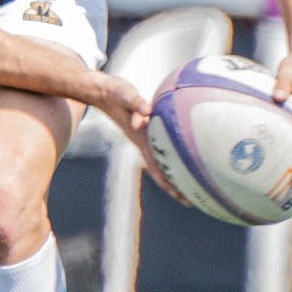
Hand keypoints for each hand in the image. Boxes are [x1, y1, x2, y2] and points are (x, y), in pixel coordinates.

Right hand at [84, 72, 184, 202]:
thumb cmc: (113, 92)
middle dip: (173, 186)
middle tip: (190, 201)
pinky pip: (160, 146)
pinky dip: (170, 153)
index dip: (167, 182)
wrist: (100, 90)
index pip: (155, 166)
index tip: (181, 197)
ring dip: (172, 173)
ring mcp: (143, 136)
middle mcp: (142, 141)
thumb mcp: (125, 94)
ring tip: (189, 185)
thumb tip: (147, 111)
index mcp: (139, 138)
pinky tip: (180, 152)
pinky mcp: (145, 128)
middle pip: (160, 170)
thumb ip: (136, 102)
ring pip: (160, 160)